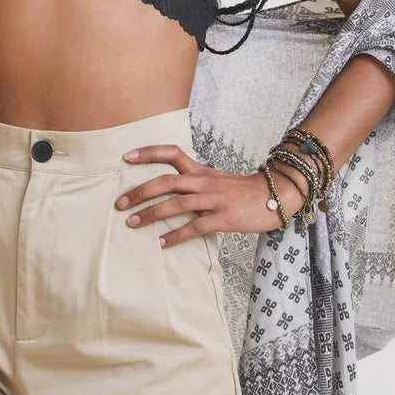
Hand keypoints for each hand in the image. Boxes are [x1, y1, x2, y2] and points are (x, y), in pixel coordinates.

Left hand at [115, 144, 302, 247]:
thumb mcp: (215, 178)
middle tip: (119, 203)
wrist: (274, 195)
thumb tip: (166, 187)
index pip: (170, 152)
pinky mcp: (223, 218)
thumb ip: (192, 180)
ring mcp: (213, 199)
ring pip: (175, 204)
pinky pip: (195, 227)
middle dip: (140, 191)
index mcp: (200, 170)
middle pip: (165, 181)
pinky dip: (176, 235)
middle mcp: (203, 181)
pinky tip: (161, 243)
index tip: (126, 156)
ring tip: (131, 223)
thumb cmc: (241, 190)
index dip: (148, 152)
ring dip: (150, 214)